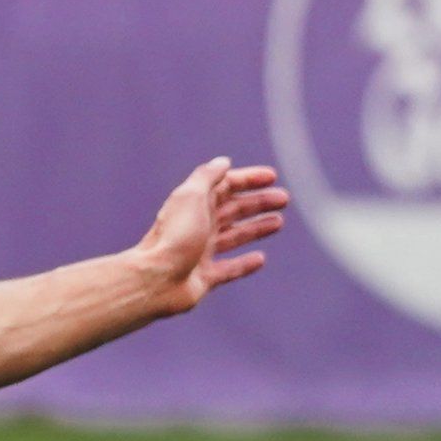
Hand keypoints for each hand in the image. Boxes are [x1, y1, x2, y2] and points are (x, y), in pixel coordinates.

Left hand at [135, 156, 290, 312]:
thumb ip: (207, 177)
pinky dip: (244, 264)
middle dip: (258, 202)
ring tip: (279, 222)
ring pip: (234, 236)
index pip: (225, 186)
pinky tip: (260, 259)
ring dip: (256, 228)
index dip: (248, 179)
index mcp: (194, 205)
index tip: (272, 176)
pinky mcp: (204, 277)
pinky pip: (229, 269)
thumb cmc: (174, 236)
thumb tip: (223, 161)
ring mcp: (200, 252)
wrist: (156, 279)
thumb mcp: (190, 197)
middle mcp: (197, 226)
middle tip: (284, 199)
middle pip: (232, 210)